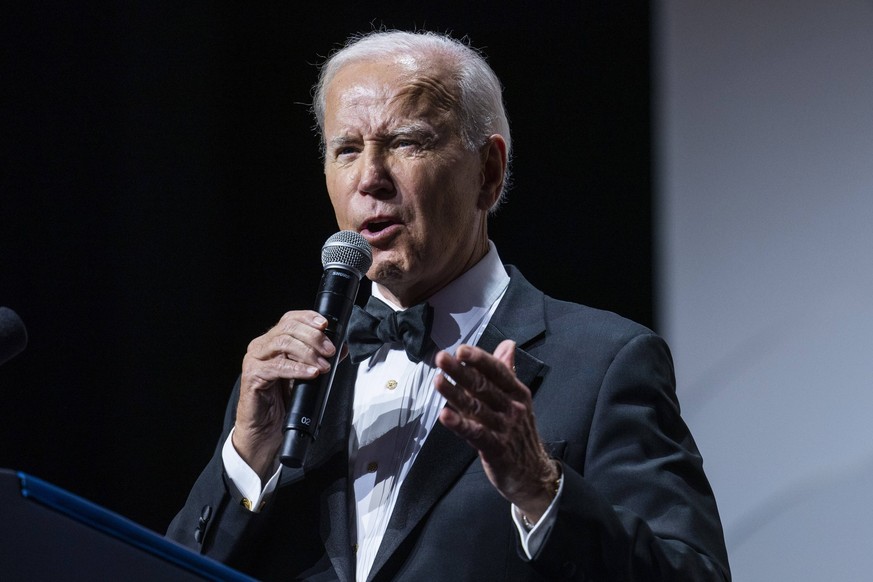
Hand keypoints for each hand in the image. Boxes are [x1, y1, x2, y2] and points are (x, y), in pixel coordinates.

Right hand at [233, 310, 336, 480]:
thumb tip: (341, 347)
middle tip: (330, 351)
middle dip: (313, 337)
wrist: (265, 431)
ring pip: (282, 343)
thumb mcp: (306, 375)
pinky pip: (276, 367)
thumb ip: (320, 359)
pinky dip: (297, 368)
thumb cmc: (282, 402)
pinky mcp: (252, 377)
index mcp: (272, 341)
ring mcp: (254, 360)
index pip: (290, 319)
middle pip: (288, 328)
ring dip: (308, 352)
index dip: (308, 317)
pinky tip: (312, 373)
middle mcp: (261, 346)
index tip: (326, 324)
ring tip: (323, 365)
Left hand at [434, 339, 559, 522]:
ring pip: (477, 407)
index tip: (461, 349)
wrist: (533, 474)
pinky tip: (445, 415)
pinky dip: (460, 424)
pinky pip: (476, 434)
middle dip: (461, 371)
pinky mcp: (497, 449)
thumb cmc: (519, 432)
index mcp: (517, 393)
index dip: (480, 359)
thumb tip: (507, 344)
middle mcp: (513, 408)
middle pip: (484, 386)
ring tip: (438, 380)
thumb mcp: (517, 400)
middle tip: (442, 358)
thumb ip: (507, 371)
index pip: (498, 371)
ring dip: (455, 393)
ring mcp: (505, 429)